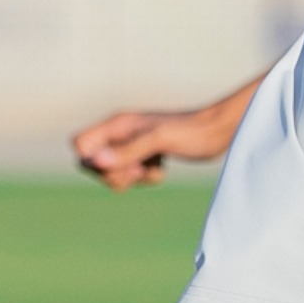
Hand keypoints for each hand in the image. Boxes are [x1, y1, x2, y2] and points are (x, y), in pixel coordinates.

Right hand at [71, 103, 231, 188]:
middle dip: (114, 174)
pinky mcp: (148, 153)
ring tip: (154, 170)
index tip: (117, 165)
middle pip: (94, 162)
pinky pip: (132, 173)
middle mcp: (122, 132)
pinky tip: (162, 168)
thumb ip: (128, 151)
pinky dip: (145, 177)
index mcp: (119, 124)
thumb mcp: (161, 142)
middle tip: (139, 170)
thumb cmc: (195, 132)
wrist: (224, 129)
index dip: (91, 161)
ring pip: (113, 170)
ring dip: (131, 178)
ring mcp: (134, 143)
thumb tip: (96, 161)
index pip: (80, 144)